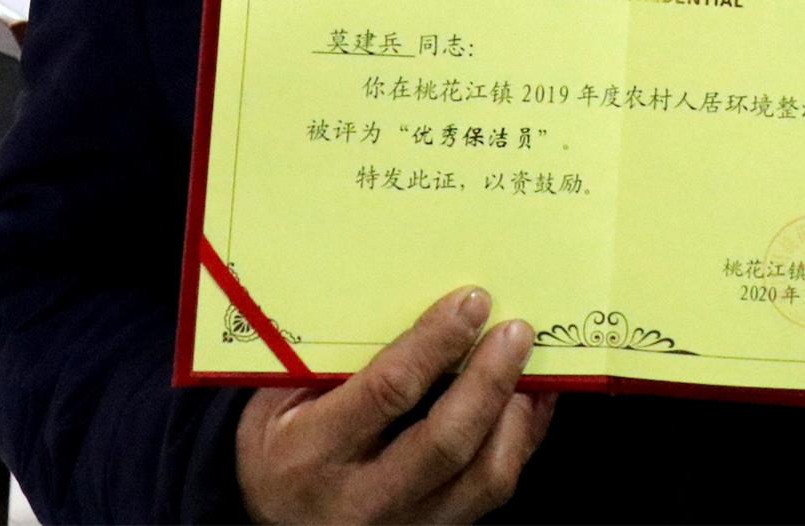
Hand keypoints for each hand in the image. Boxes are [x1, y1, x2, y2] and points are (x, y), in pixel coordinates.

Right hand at [236, 285, 558, 523]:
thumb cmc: (279, 453)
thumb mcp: (276, 404)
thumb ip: (327, 364)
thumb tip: (398, 302)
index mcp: (314, 453)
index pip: (387, 394)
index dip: (434, 345)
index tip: (469, 304)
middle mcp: (363, 498)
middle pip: (446, 441)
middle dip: (489, 379)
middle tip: (514, 331)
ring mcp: (407, 523)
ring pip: (483, 474)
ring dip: (514, 411)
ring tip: (527, 362)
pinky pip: (494, 488)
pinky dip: (521, 438)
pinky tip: (528, 400)